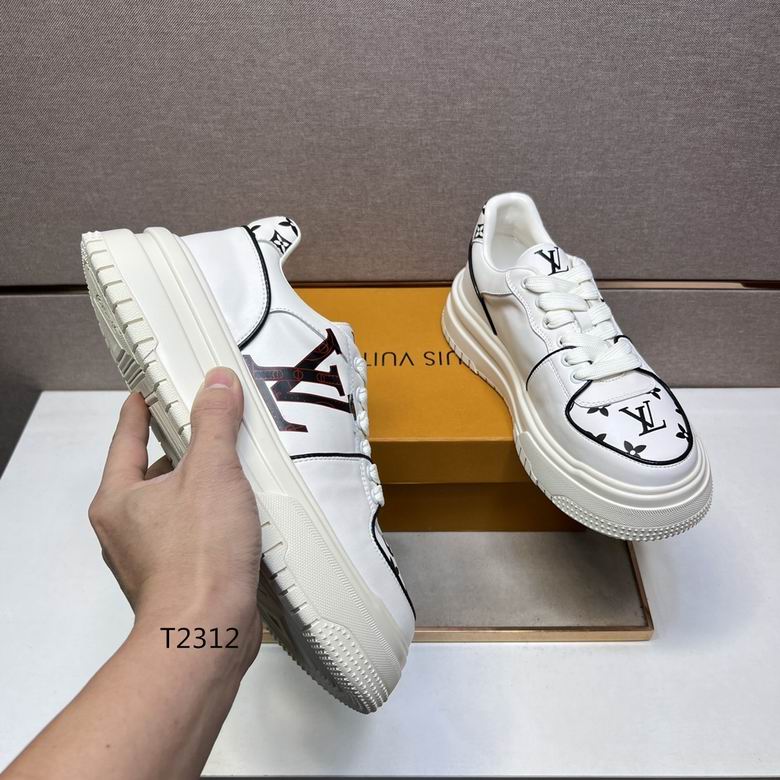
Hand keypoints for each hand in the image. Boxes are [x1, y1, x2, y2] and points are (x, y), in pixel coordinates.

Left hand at [88, 367, 261, 664]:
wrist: (208, 632)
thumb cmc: (196, 560)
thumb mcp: (211, 472)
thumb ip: (214, 423)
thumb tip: (216, 384)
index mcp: (120, 497)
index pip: (127, 435)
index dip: (141, 407)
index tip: (151, 389)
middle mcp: (128, 526)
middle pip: (155, 469)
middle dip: (185, 446)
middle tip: (212, 423)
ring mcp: (152, 552)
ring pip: (178, 502)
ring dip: (205, 484)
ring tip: (237, 465)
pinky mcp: (180, 573)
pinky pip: (195, 529)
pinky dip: (216, 514)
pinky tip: (244, 510)